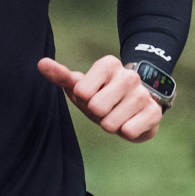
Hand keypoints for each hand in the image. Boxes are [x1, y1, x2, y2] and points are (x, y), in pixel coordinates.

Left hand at [38, 53, 161, 141]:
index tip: (92, 94)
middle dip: (96, 114)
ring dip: (110, 124)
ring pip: (111, 123)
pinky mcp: (154, 112)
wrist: (135, 107)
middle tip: (105, 109)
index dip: (83, 98)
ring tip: (117, 116)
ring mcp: (143, 94)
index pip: (82, 90)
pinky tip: (130, 122)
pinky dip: (125, 132)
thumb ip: (61, 75)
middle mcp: (129, 75)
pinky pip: (128, 132)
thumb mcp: (81, 87)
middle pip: (96, 107)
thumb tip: (41, 63)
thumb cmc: (102, 96)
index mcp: (109, 64)